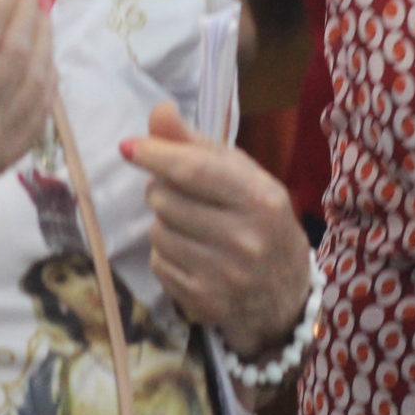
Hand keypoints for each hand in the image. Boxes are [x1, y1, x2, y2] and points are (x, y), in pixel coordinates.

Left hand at [123, 103, 311, 360]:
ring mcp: (226, 275)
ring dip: (164, 225)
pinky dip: (166, 256)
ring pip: (157, 232)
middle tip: (182, 196)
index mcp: (261, 200)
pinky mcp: (205, 302)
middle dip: (162, 190)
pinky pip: (158, 264)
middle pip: (166, 199)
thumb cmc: (259, 221)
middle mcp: (246, 239)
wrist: (286, 295)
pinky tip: (193, 257)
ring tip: (193, 229)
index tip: (128, 147)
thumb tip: (158, 112)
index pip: (195, 171)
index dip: (156, 155)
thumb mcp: (243, 177)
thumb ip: (197, 145)